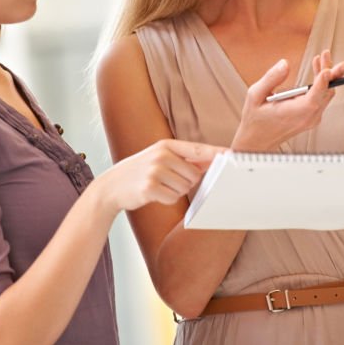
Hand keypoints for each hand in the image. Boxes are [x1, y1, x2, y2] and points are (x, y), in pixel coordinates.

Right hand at [101, 139, 224, 212]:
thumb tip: (212, 160)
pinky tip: (154, 194)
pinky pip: (173, 198)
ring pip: (185, 188)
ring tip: (159, 185)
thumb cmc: (141, 171)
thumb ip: (185, 159)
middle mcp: (162, 155)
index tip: (231, 155)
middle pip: (195, 174)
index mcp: (166, 145)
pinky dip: (166, 199)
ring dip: (176, 191)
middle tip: (168, 180)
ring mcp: (155, 171)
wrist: (112, 185)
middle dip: (187, 181)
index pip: (198, 149)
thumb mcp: (160, 158)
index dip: (216, 153)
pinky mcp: (149, 188)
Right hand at [232, 50, 343, 151]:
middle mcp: (307, 118)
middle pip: (326, 92)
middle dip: (330, 72)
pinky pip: (322, 98)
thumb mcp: (255, 95)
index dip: (322, 83)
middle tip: (327, 54)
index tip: (327, 69)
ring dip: (327, 75)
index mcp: (293, 114)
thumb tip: (285, 63)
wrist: (257, 141)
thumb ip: (271, 78)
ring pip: (326, 94)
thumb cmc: (255, 119)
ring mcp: (312, 118)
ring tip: (321, 57)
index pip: (313, 99)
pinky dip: (322, 83)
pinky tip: (318, 70)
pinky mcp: (312, 117)